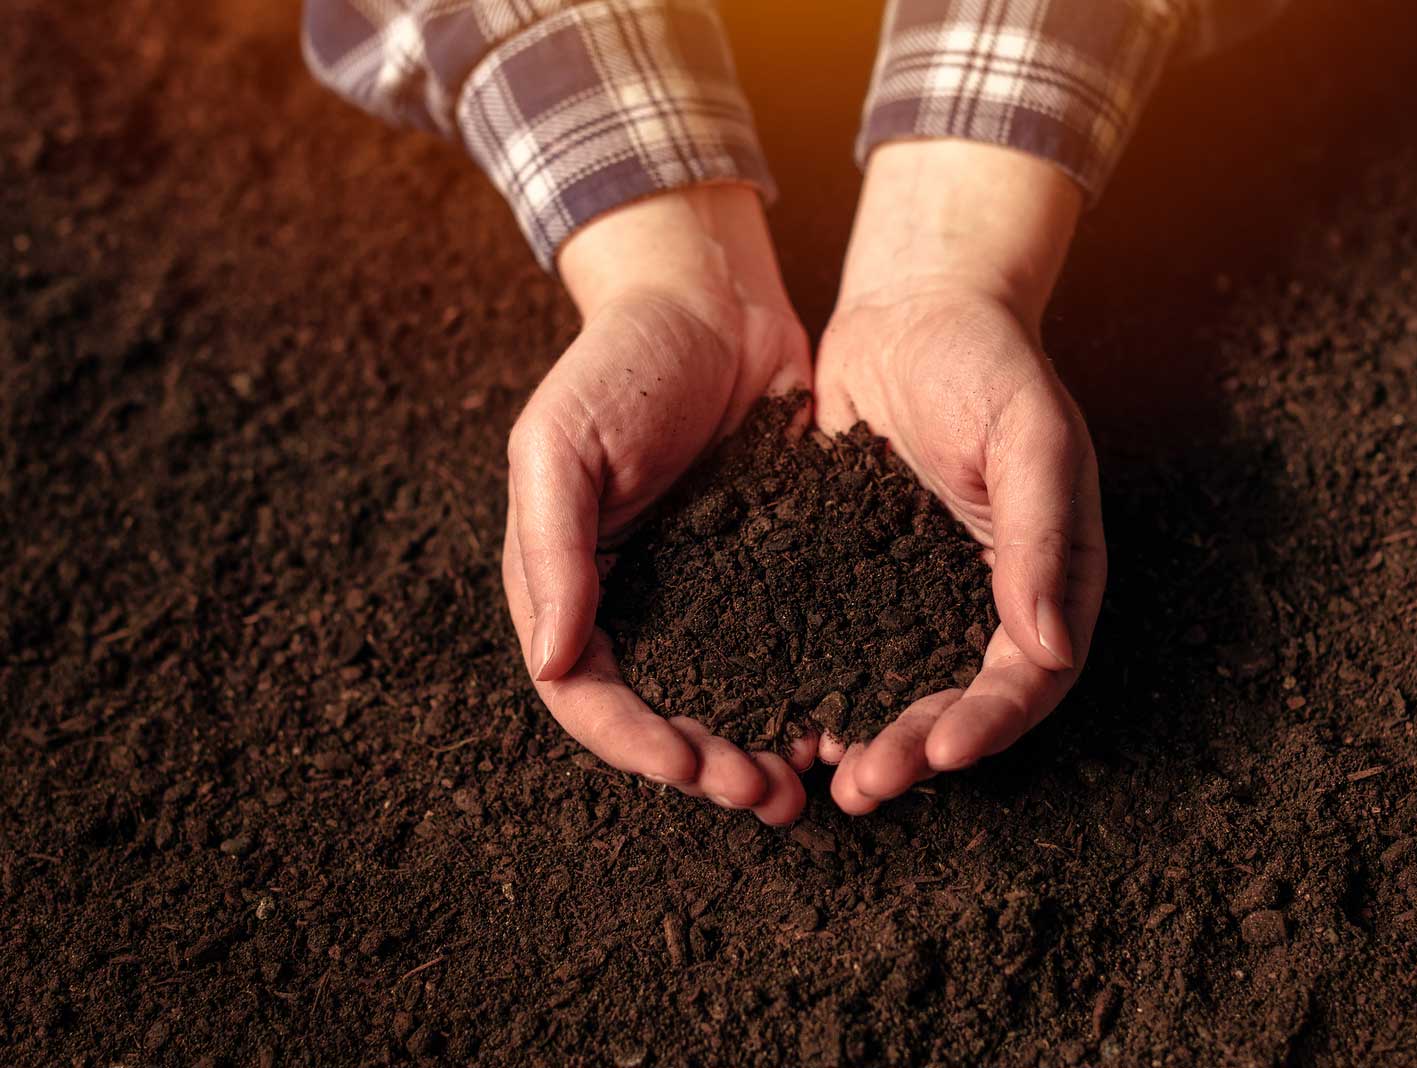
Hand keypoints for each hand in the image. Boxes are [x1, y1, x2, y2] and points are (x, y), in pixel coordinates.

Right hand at [502, 185, 813, 823]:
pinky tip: (840, 718)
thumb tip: (552, 659)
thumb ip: (551, 548)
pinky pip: (782, 650)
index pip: (585, 694)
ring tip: (801, 784)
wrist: (714, 302)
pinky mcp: (768, 573)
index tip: (688, 765)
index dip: (633, 741)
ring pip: (723, 698)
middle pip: (659, 714)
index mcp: (569, 584)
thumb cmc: (621, 361)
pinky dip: (803, 692)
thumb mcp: (560, 442)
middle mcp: (633, 603)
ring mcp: (702, 593)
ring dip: (755, 748)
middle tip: (763, 795)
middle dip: (705, 765)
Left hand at [813, 141, 1107, 813]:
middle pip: (958, 702)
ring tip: (816, 774)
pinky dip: (815, 682)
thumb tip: (1051, 648)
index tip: (939, 754)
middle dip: (915, 751)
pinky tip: (775, 710)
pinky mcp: (856, 573)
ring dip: (862, 734)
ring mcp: (917, 590)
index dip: (989, 725)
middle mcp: (983, 599)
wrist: (913, 306)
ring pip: (895, 685)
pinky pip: (840, 642)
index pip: (1029, 677)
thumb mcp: (1030, 435)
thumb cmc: (988, 359)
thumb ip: (1042, 537)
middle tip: (860, 786)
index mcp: (1047, 576)